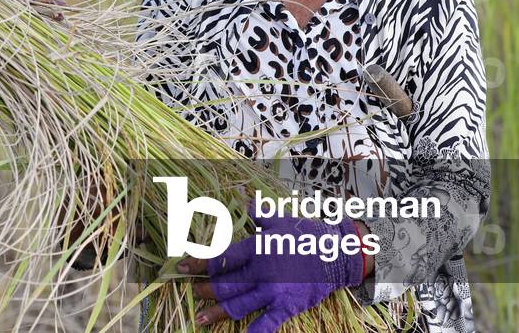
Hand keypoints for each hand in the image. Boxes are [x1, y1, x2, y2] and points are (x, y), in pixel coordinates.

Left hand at [177, 202, 364, 332]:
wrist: (337, 253)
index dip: (199, 263)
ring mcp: (273, 291)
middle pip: (226, 284)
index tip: (181, 268)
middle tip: (192, 291)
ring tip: (200, 318)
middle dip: (206, 289)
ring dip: (217, 312)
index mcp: (257, 248)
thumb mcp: (280, 219)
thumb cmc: (305, 234)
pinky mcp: (286, 306)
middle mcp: (261, 271)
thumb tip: (242, 198)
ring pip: (238, 304)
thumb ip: (258, 212)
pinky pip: (267, 324)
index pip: (222, 257)